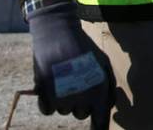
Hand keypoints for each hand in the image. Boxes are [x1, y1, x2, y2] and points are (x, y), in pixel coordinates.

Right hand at [27, 0, 114, 128]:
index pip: (100, 121)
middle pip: (81, 114)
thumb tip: (107, 107)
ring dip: (64, 99)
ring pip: (64, 110)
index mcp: (99, 90)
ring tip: (64, 77)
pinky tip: (50, 84)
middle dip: (81, 102)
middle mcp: (82, 97)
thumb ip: (108, 87)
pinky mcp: (44, 95)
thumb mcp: (104, 63)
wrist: (58, 33)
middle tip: (78, 82)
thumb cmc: (83, 48)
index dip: (99, 129)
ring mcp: (62, 97)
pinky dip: (48, 101)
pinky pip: (47, 110)